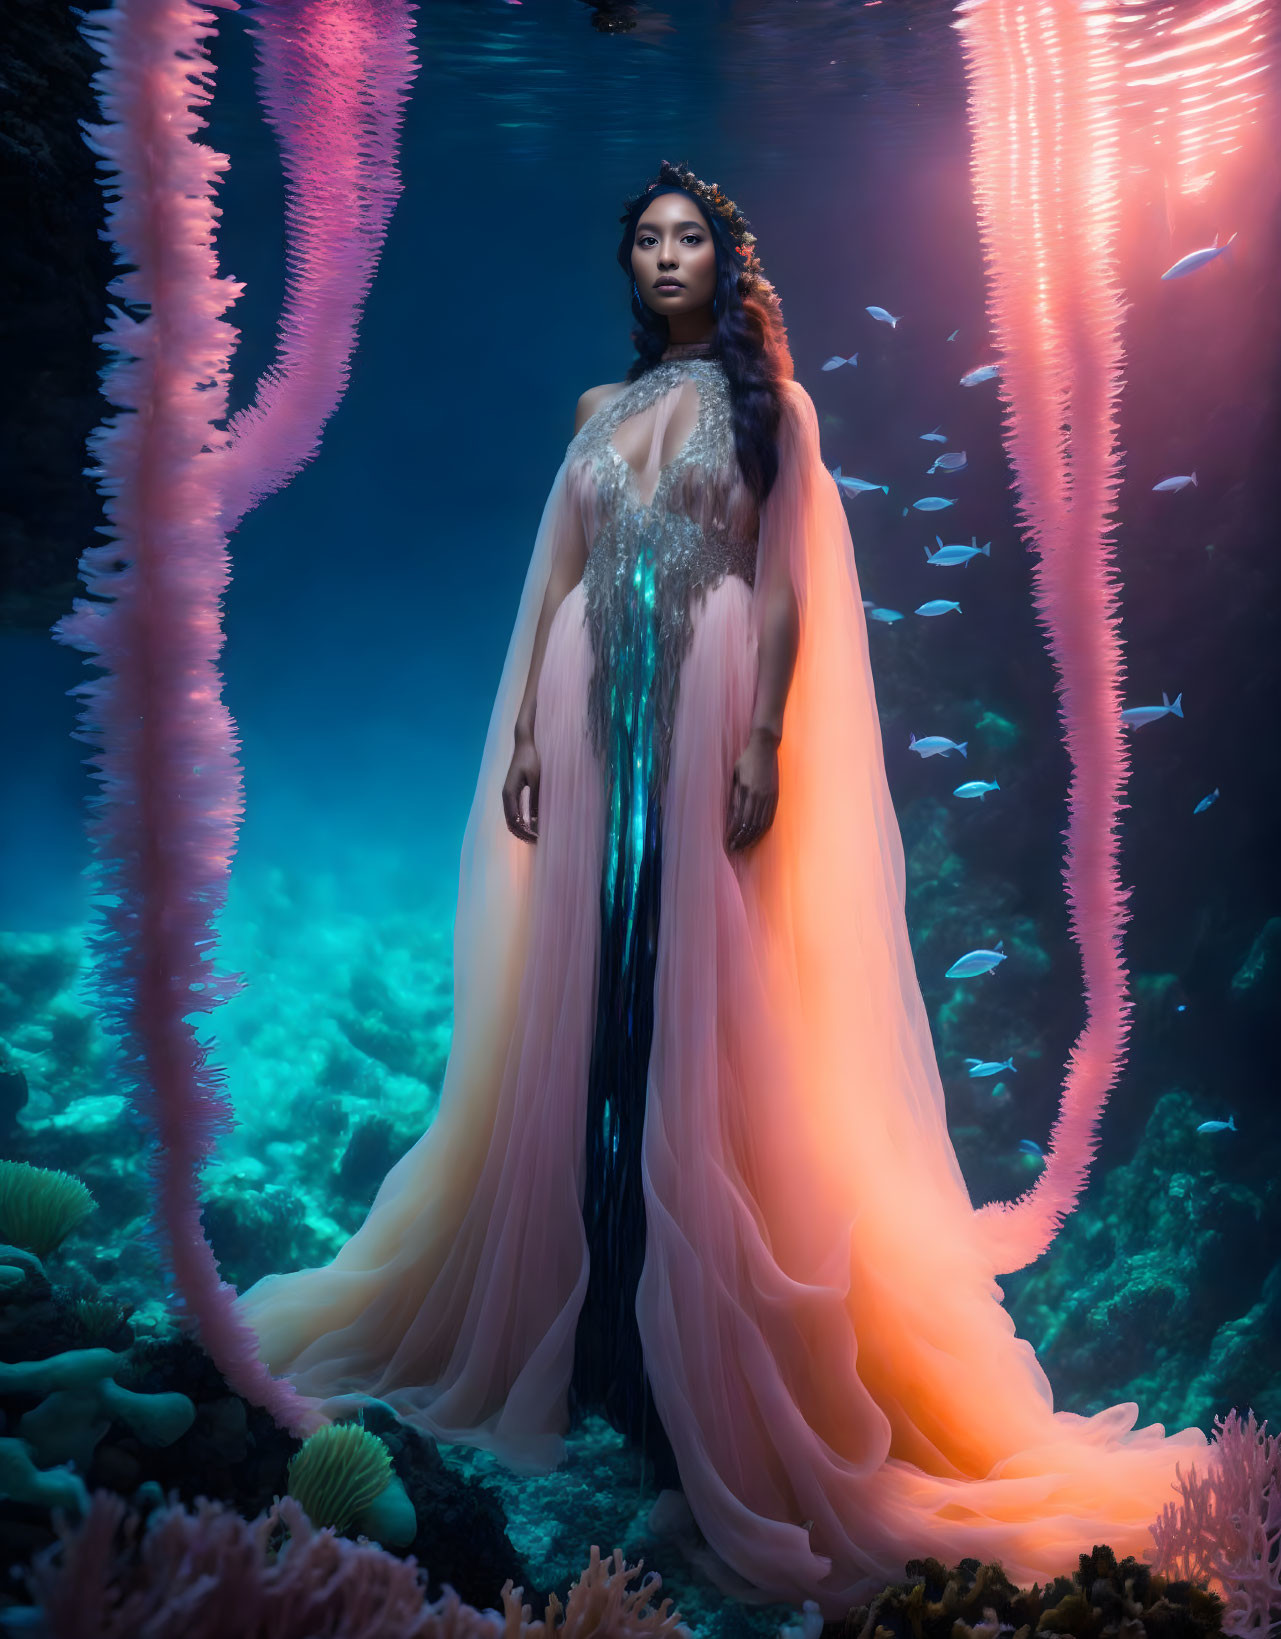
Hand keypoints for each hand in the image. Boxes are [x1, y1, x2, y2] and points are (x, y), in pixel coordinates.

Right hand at [503, 733, 539, 843]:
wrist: (524, 744)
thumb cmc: (531, 759)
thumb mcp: (536, 778)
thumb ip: (536, 797)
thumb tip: (537, 818)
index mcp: (509, 793)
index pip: (514, 820)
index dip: (525, 832)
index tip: (538, 837)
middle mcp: (506, 796)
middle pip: (510, 823)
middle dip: (523, 834)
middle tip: (539, 840)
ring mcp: (508, 794)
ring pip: (512, 819)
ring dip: (522, 829)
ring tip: (536, 835)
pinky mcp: (513, 792)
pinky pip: (515, 812)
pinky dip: (522, 821)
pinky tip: (533, 824)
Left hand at [726, 731, 778, 852]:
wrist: (765, 747)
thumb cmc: (746, 759)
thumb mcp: (736, 775)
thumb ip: (735, 795)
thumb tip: (732, 815)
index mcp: (746, 789)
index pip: (739, 818)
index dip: (734, 832)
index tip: (728, 841)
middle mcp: (759, 795)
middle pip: (750, 824)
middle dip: (742, 839)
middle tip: (735, 848)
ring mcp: (769, 796)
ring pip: (760, 823)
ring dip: (752, 837)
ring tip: (744, 846)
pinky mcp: (775, 795)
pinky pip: (769, 817)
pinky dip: (762, 829)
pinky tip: (757, 836)